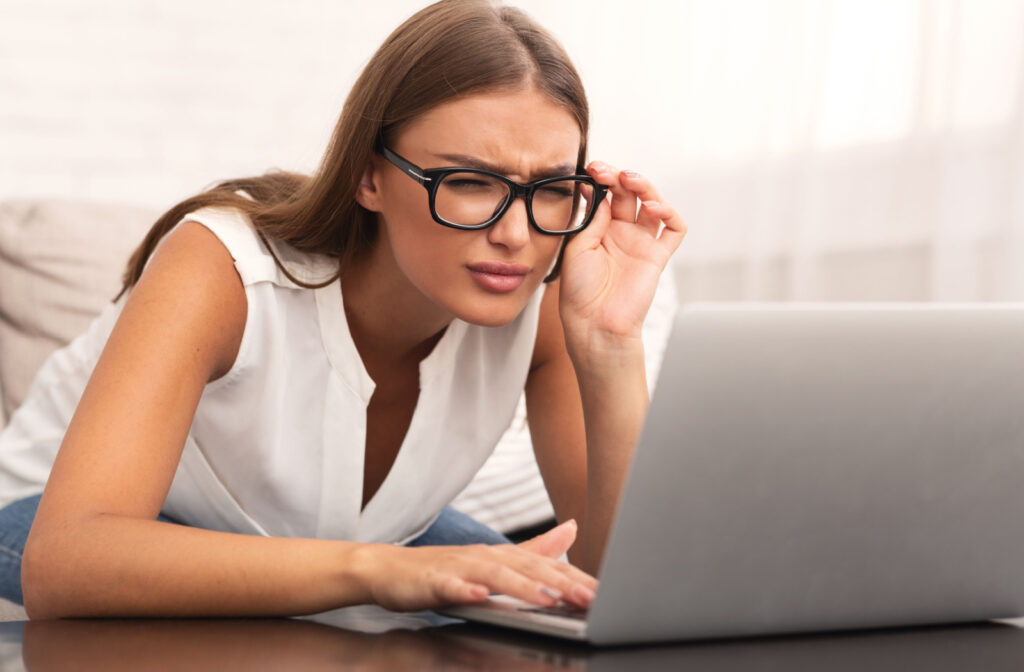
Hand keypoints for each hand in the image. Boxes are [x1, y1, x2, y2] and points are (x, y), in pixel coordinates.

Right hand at [362, 520, 597, 611]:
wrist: (388, 569)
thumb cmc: (444, 568)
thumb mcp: (496, 559)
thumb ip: (535, 548)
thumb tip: (572, 528)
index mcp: (503, 555)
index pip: (547, 567)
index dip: (576, 580)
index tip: (605, 595)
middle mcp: (486, 556)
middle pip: (528, 569)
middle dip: (561, 584)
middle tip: (589, 599)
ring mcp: (459, 567)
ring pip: (496, 576)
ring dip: (523, 588)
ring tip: (548, 600)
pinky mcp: (433, 581)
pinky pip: (451, 586)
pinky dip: (466, 590)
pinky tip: (479, 597)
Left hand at [559, 162, 685, 357]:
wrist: (594, 323)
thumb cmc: (580, 290)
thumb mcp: (577, 248)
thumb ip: (592, 219)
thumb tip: (604, 193)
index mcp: (598, 229)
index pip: (605, 194)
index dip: (600, 179)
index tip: (590, 169)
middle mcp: (621, 232)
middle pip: (628, 194)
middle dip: (618, 177)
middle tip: (607, 171)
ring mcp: (641, 243)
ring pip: (652, 204)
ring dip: (644, 186)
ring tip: (630, 180)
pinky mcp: (658, 256)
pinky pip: (674, 229)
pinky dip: (670, 212)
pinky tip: (653, 208)